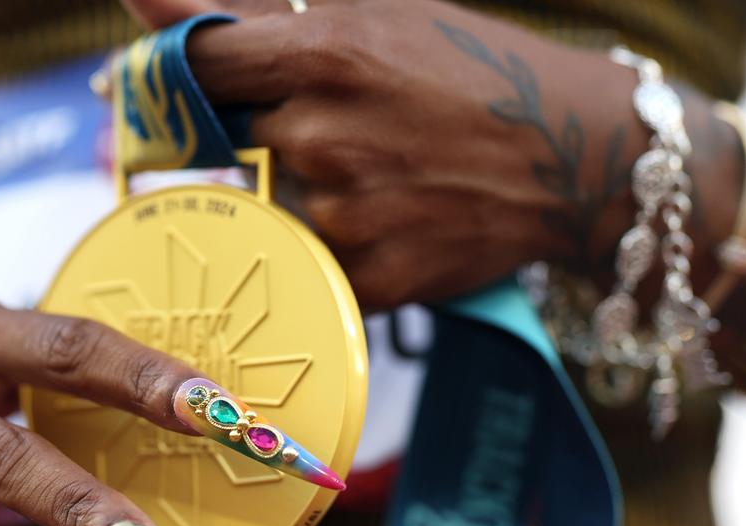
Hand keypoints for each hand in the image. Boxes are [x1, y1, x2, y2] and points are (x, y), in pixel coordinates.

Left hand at [127, 0, 651, 308]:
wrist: (574, 158)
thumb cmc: (471, 71)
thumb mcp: (374, 14)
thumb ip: (249, 8)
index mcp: (323, 55)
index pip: (197, 65)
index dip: (178, 76)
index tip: (171, 84)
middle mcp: (322, 136)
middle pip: (236, 139)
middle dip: (266, 131)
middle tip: (342, 127)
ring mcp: (344, 215)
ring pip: (275, 205)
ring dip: (306, 190)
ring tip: (384, 172)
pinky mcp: (367, 279)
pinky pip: (311, 262)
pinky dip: (337, 243)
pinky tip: (391, 215)